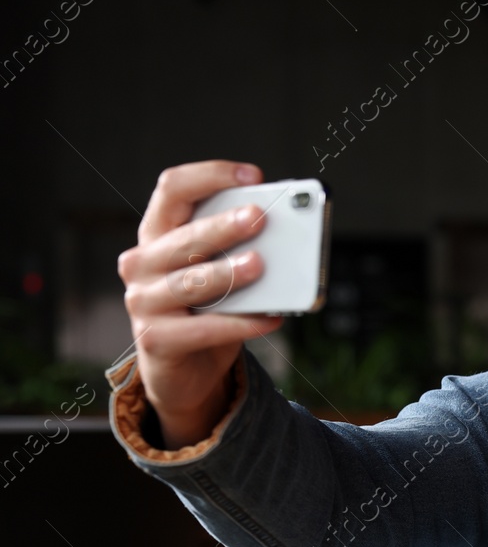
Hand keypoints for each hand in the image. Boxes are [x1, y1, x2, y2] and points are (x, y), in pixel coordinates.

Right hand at [117, 161, 281, 447]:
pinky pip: (204, 328)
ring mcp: (143, 301)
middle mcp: (141, 263)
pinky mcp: (155, 339)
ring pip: (191, 281)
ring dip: (228, 273)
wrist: (185, 370)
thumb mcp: (220, 273)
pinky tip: (271, 318)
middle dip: (223, 225)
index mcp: (157, 234)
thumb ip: (238, 250)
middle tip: (258, 217)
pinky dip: (241, 323)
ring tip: (260, 266)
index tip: (254, 175)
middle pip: (184, 236)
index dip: (211, 175)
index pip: (174, 189)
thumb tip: (285, 235)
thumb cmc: (206, 311)